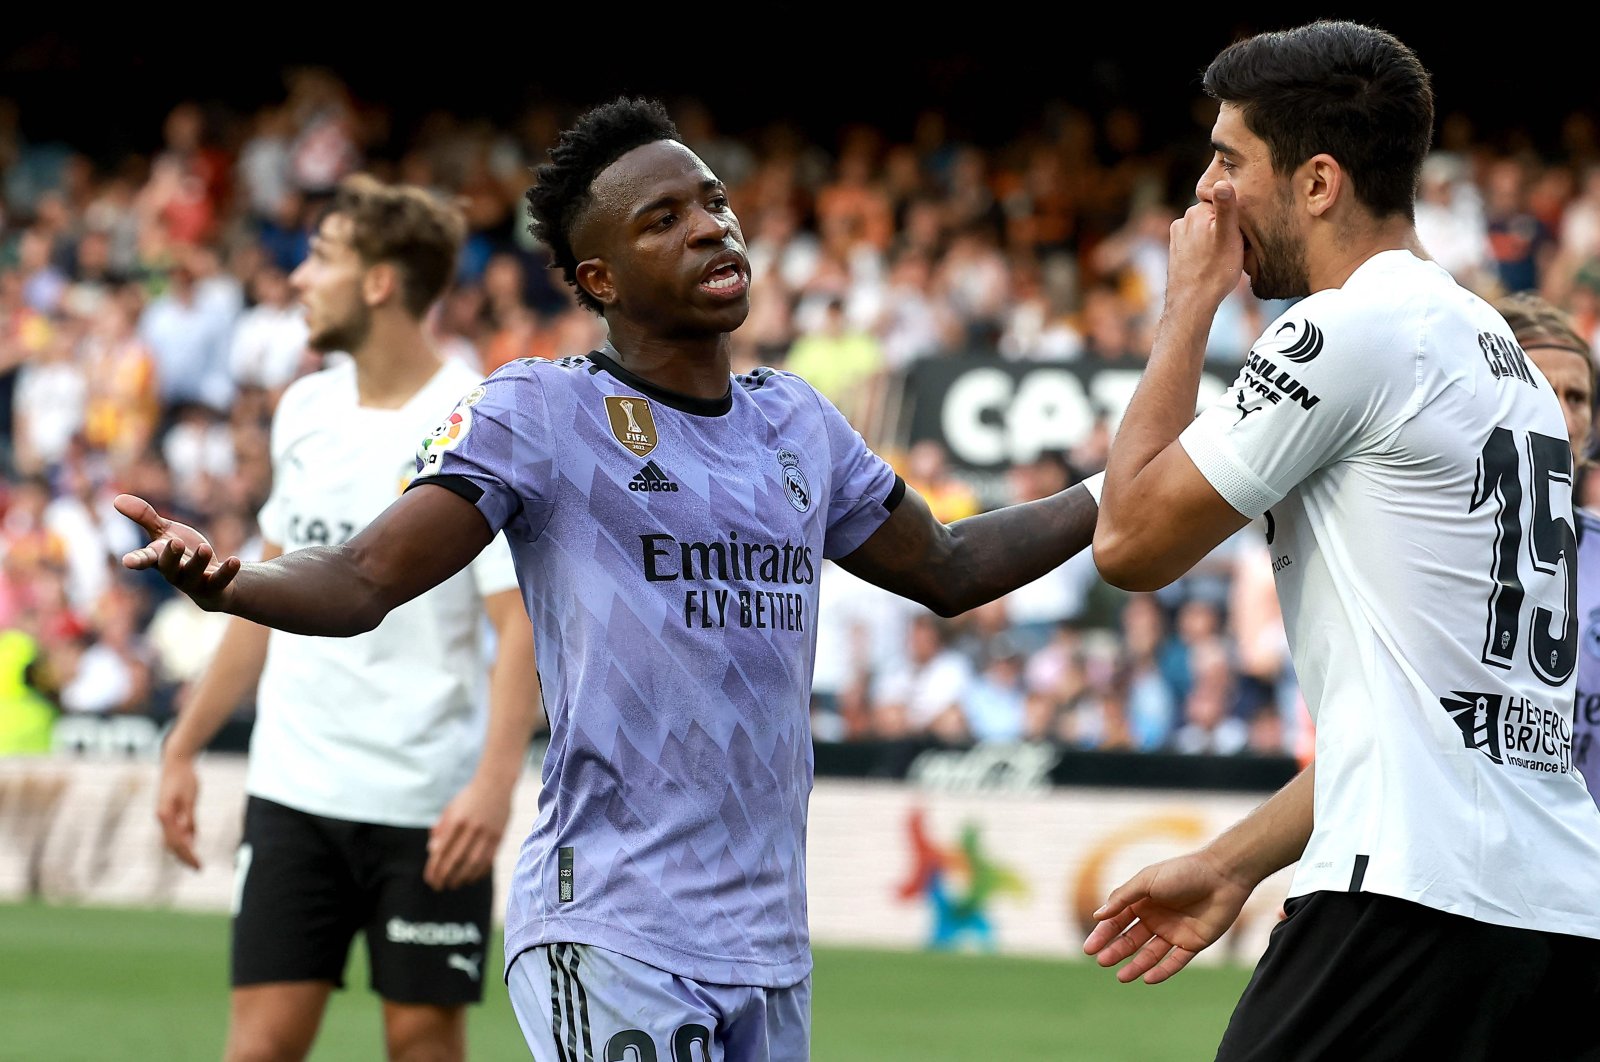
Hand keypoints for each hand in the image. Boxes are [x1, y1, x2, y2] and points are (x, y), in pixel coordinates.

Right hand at [115, 494, 240, 609]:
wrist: (210, 581)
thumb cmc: (182, 554)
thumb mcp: (164, 533)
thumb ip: (144, 517)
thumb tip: (116, 499)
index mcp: (159, 559)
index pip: (144, 560)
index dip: (136, 561)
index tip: (127, 562)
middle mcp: (174, 573)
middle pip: (169, 567)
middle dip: (171, 557)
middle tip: (175, 543)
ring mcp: (194, 582)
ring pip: (194, 574)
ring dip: (199, 562)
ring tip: (205, 547)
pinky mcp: (215, 586)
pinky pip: (220, 580)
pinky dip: (227, 571)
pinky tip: (235, 560)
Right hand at [156, 754, 201, 869]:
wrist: (176, 761)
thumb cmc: (185, 777)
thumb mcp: (190, 798)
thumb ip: (188, 818)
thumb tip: (189, 840)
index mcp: (165, 815)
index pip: (177, 842)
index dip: (188, 855)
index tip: (199, 865)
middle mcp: (161, 817)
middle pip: (172, 845)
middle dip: (184, 858)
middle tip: (199, 869)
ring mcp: (163, 815)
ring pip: (171, 840)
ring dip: (182, 851)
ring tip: (195, 862)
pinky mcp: (167, 811)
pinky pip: (174, 830)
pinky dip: (183, 839)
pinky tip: (192, 843)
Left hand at [425, 777, 510, 890]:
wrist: (495, 783)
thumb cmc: (469, 797)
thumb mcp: (451, 809)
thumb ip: (441, 829)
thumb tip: (432, 851)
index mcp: (456, 821)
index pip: (442, 851)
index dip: (434, 868)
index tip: (429, 879)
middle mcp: (471, 828)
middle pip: (455, 860)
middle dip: (445, 877)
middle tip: (438, 887)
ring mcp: (487, 833)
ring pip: (472, 863)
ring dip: (461, 878)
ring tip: (454, 885)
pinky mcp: (499, 836)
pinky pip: (488, 860)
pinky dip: (479, 872)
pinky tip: (471, 878)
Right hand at [1082, 848, 1252, 984]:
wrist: (1222, 875)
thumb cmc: (1183, 872)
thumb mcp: (1147, 880)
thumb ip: (1122, 898)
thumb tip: (1097, 915)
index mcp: (1142, 901)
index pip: (1117, 921)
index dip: (1103, 935)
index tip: (1090, 949)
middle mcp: (1156, 918)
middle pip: (1131, 939)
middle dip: (1116, 951)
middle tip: (1102, 962)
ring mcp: (1174, 931)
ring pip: (1150, 954)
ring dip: (1135, 965)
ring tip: (1121, 977)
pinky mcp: (1193, 943)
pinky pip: (1175, 961)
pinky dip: (1162, 971)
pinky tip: (1148, 978)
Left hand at [1165, 180, 1244, 313]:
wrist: (1191, 303)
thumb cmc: (1214, 271)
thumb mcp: (1228, 236)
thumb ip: (1226, 207)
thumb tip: (1223, 181)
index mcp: (1196, 211)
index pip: (1225, 203)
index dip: (1238, 218)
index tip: (1242, 235)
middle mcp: (1183, 220)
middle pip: (1215, 217)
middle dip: (1227, 229)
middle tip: (1235, 249)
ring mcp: (1177, 236)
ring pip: (1207, 231)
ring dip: (1218, 241)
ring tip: (1224, 260)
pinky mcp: (1176, 251)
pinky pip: (1199, 244)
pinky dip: (1208, 251)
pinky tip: (1213, 265)